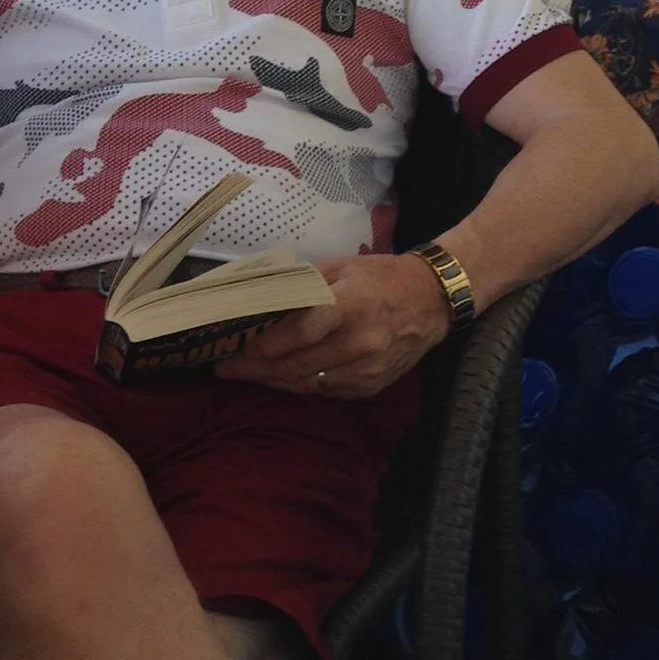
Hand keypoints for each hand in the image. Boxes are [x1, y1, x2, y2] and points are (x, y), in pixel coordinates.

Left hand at [214, 252, 452, 397]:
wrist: (432, 301)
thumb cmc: (381, 277)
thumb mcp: (340, 268)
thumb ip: (302, 284)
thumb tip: (259, 297)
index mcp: (350, 306)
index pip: (302, 333)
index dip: (267, 344)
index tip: (239, 346)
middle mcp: (360, 343)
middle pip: (297, 364)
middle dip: (257, 368)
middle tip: (226, 367)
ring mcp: (366, 369)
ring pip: (307, 383)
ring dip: (272, 380)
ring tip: (244, 374)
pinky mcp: (370, 386)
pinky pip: (324, 391)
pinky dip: (298, 385)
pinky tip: (278, 378)